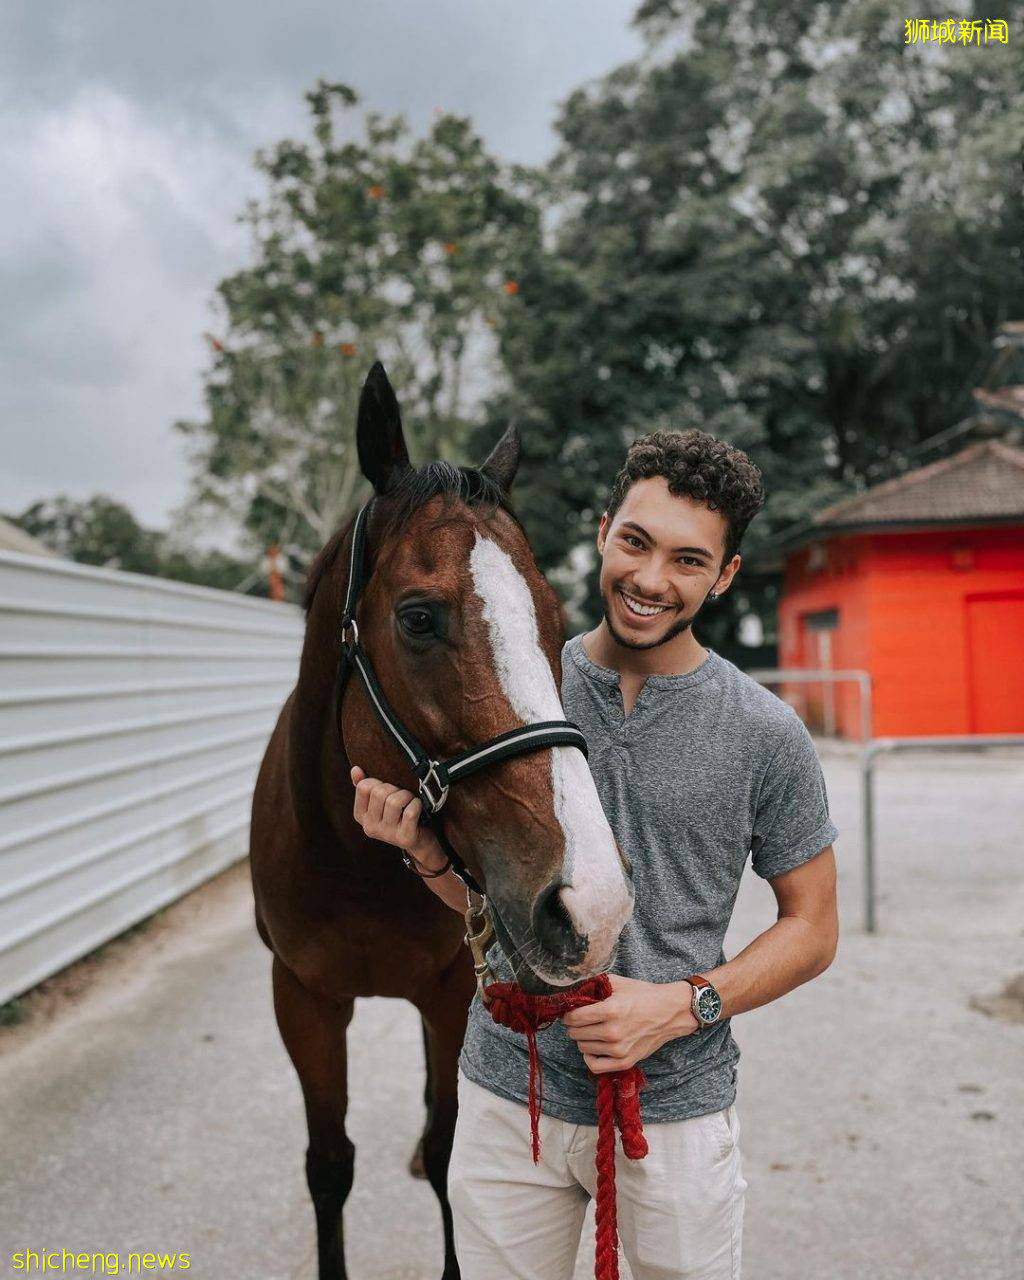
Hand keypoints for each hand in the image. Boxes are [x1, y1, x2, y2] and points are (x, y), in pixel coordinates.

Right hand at [349, 765, 446, 869]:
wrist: (418, 842)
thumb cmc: (398, 817)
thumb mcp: (380, 804)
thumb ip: (366, 787)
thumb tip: (355, 769)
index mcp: (360, 816)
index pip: (363, 787)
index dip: (378, 781)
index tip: (388, 788)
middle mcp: (370, 827)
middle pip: (379, 793)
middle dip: (395, 788)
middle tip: (402, 794)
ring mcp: (387, 834)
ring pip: (394, 801)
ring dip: (407, 796)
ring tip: (410, 800)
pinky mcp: (405, 838)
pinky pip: (410, 812)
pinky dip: (417, 804)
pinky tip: (418, 808)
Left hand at [561, 974, 698, 1073]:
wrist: (670, 1012)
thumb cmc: (643, 995)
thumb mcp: (618, 983)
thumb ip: (594, 984)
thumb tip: (572, 990)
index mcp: (610, 1010)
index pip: (574, 1017)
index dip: (568, 1013)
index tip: (570, 1011)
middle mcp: (613, 1032)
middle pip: (575, 1033)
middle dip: (573, 1025)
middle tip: (580, 1019)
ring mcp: (619, 1050)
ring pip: (583, 1048)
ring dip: (582, 1038)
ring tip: (590, 1029)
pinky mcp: (625, 1061)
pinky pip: (595, 1066)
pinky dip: (589, 1057)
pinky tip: (593, 1047)